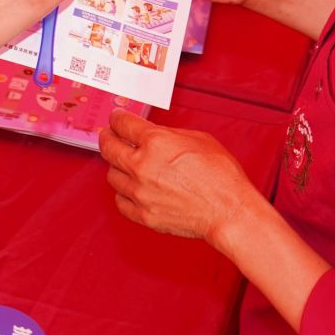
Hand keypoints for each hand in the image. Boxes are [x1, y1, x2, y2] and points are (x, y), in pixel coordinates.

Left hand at [99, 110, 256, 241]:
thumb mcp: (197, 139)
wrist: (227, 210)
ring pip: (112, 176)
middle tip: (107, 135)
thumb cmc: (220, 177)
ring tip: (123, 164)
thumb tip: (153, 135)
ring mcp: (140, 192)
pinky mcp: (143, 214)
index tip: (115, 119)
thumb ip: (168, 135)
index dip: (117, 119)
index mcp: (156, 142)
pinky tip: (129, 188)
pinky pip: (120, 201)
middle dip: (106, 137)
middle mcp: (142, 166)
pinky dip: (123, 193)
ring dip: (116, 167)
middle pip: (108, 148)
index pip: (123, 125)